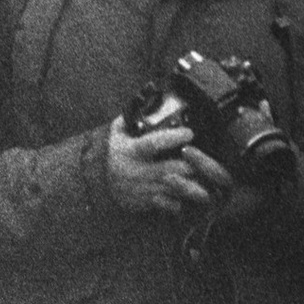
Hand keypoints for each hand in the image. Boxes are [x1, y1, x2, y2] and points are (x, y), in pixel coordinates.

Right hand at [105, 104, 232, 220]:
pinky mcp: (145, 203)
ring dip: (192, 183)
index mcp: (129, 151)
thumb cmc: (114, 152)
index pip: (153, 144)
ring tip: (206, 175)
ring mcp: (141, 190)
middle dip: (191, 165)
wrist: (98, 182)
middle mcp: (135, 172)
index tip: (190, 132)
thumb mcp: (117, 132)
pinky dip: (181, 199)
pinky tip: (190, 192)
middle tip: (205, 157)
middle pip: (170, 170)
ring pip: (173, 189)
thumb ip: (131, 117)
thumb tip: (148, 98)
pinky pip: (169, 205)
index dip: (173, 138)